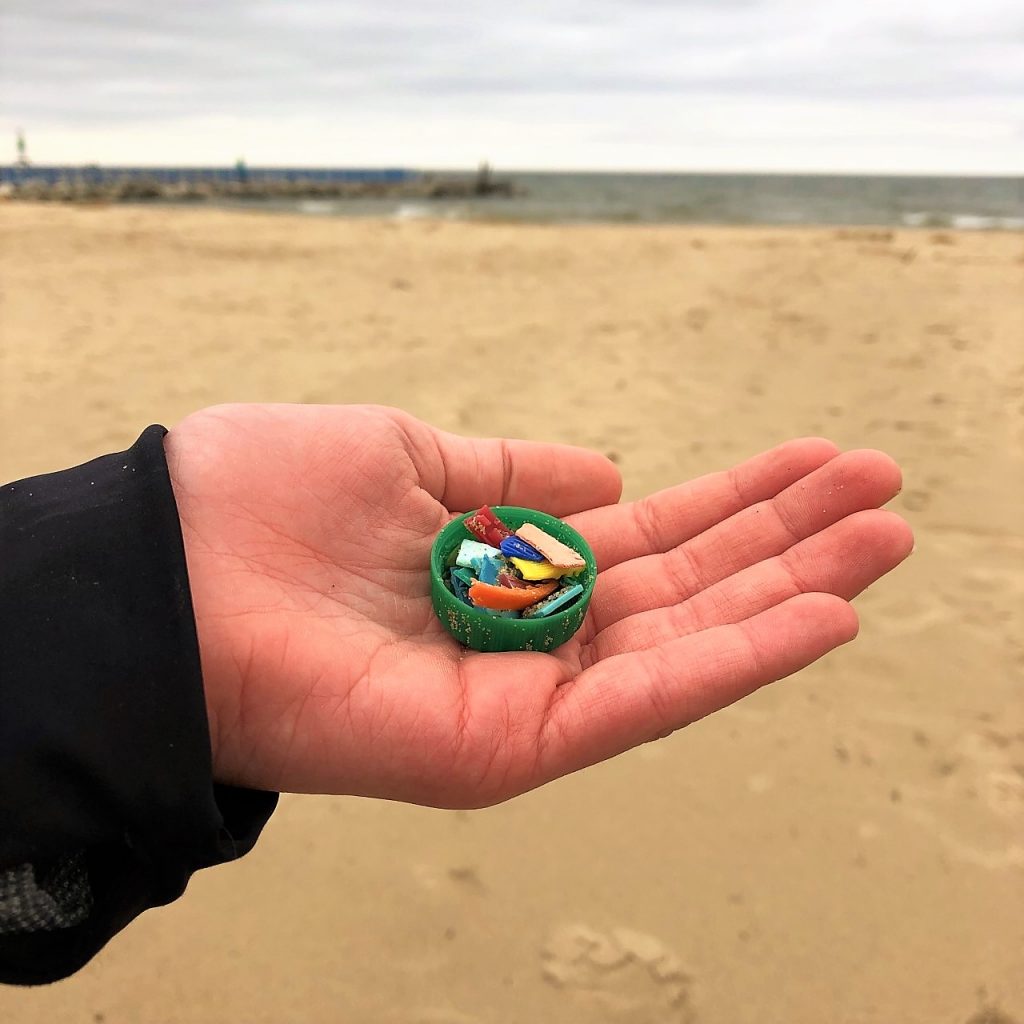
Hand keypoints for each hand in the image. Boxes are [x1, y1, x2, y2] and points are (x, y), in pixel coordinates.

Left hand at [165, 404, 911, 806]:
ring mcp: (529, 695)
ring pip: (689, 643)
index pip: (648, 539)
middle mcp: (531, 634)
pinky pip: (649, 698)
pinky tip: (824, 612)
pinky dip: (741, 658)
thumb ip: (511, 473)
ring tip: (885, 536)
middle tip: (884, 491)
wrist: (172, 576)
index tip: (817, 460)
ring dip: (793, 588)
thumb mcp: (411, 455)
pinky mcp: (514, 744)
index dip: (735, 500)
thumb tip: (611, 472)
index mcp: (508, 567)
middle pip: (686, 588)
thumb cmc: (268, 503)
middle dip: (787, 538)